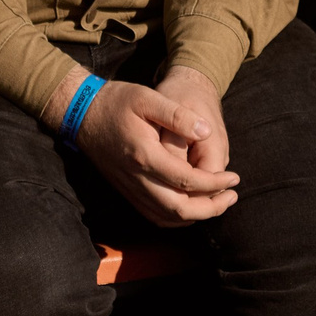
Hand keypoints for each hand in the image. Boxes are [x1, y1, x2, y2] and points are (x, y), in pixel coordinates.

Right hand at [44, 67, 240, 226]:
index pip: (188, 181)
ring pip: (166, 217)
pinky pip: (153, 215)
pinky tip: (190, 207)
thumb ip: (178, 116)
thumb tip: (206, 131)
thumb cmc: (116, 101)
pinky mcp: (125, 190)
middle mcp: (137, 178)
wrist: (81, 112)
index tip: (234, 178)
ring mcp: (129, 187)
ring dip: (195, 216)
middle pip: (179, 209)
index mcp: (145, 155)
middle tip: (232, 196)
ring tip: (217, 203)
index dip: (216, 184)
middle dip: (211, 208)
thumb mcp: (147, 97)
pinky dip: (175, 218)